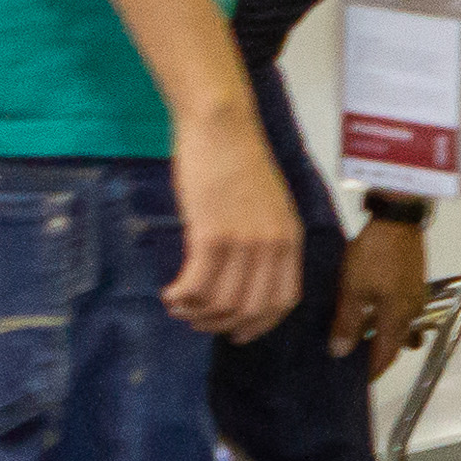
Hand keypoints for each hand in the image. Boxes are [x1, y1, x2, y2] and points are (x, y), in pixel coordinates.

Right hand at [166, 110, 302, 340]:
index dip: (259, 324)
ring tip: (178, 306)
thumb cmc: (238, 162)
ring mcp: (245, 241)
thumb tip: (242, 276)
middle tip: (195, 321)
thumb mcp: (266, 206)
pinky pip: (197, 284)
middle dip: (219, 324)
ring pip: (222, 302)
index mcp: (290, 240)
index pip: (283, 300)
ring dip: (195, 313)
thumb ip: (262, 240)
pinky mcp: (212, 234)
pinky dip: (181, 297)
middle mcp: (273, 246)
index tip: (236, 333)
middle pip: (251, 309)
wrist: (222, 127)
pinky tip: (169, 294)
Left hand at [335, 213, 429, 365]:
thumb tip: (340, 353)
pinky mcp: (413, 280)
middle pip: (395, 342)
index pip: (385, 355)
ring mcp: (415, 295)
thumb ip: (347, 323)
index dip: (372, 371)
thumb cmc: (373, 255)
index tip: (356, 381)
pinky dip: (385, 318)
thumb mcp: (353, 290)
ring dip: (382, 335)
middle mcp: (412, 311)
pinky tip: (371, 311)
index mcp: (398, 318)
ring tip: (361, 338)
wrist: (397, 219)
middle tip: (355, 362)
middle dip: (377, 355)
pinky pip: (400, 309)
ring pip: (398, 325)